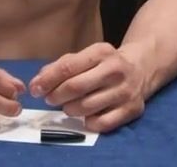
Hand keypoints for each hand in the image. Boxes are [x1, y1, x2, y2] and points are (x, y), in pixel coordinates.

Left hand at [29, 42, 146, 132]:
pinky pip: (101, 124)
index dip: (47, 80)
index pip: (68, 67)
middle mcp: (115, 70)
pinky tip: (86, 116)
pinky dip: (87, 122)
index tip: (35, 89)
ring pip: (86, 107)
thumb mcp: (85, 56)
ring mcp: (125, 91)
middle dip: (56, 96)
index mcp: (102, 52)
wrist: (141, 68)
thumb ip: (60, 67)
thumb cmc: (104, 64)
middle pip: (76, 88)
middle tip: (50, 99)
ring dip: (69, 110)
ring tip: (68, 106)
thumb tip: (37, 83)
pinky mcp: (132, 109)